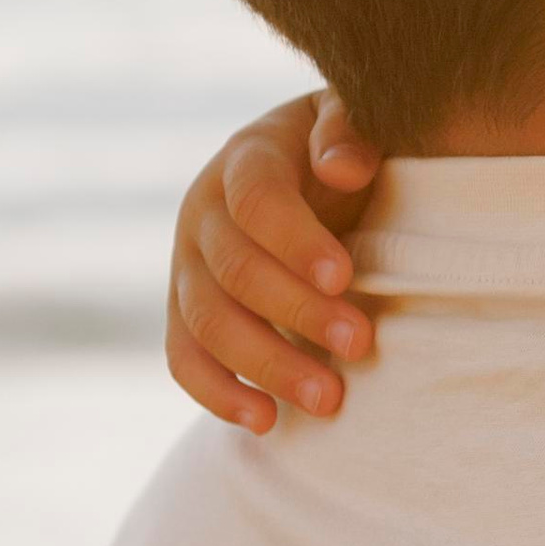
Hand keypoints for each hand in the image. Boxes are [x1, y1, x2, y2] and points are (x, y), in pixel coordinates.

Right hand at [165, 92, 383, 432]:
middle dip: (297, 312)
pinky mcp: (184, 312)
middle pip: (235, 269)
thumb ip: (349, 132)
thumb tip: (342, 167)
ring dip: (267, 364)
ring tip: (329, 399)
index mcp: (248, 158)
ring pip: (208, 322)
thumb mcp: (352, 124)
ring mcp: (187, 264)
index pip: (257, 199)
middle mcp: (204, 211)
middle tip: (360, 344)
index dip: (295, 240)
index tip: (344, 277)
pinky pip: (184, 359)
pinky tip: (265, 421)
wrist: (307, 172)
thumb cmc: (345, 150)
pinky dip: (217, 394)